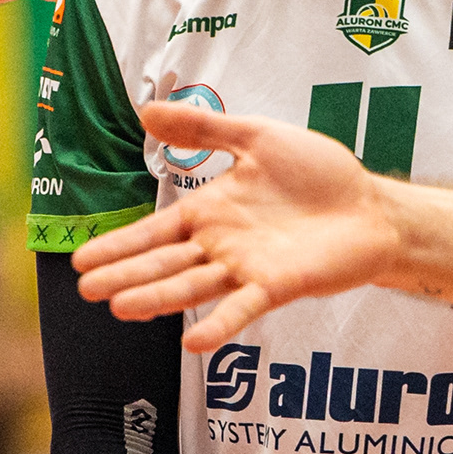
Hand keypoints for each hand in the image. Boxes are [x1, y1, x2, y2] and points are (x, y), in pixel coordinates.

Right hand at [72, 104, 400, 350]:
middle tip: (86, 289)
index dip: (119, 244)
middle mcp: (221, 245)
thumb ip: (203, 129)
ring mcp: (246, 269)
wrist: (371, 206)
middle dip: (124, 274)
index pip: (154, 231)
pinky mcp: (277, 286)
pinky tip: (192, 343)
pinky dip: (219, 326)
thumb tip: (146, 110)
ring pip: (192, 286)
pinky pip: (243, 308)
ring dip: (157, 298)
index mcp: (210, 212)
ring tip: (120, 307)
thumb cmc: (318, 173)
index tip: (80, 259)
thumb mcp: (256, 137)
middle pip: (163, 263)